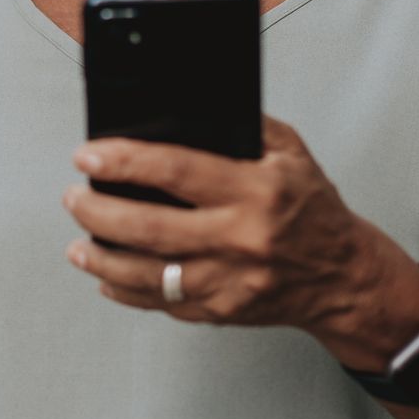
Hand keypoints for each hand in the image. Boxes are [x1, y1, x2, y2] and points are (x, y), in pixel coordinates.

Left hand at [60, 115, 418, 371]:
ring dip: (102, 259)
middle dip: (98, 210)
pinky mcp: (222, 311)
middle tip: (74, 196)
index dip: (124, 161)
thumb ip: (243, 126)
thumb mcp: (289, 152)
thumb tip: (179, 106)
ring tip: (78, 244)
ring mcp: (230, 281)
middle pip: (149, 226)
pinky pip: (162, 304)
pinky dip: (127, 292)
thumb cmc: (310, 206)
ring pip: (147, 274)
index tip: (88, 155)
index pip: (176, 169)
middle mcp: (241, 238)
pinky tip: (106, 278)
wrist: (344, 275)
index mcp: (256, 190)